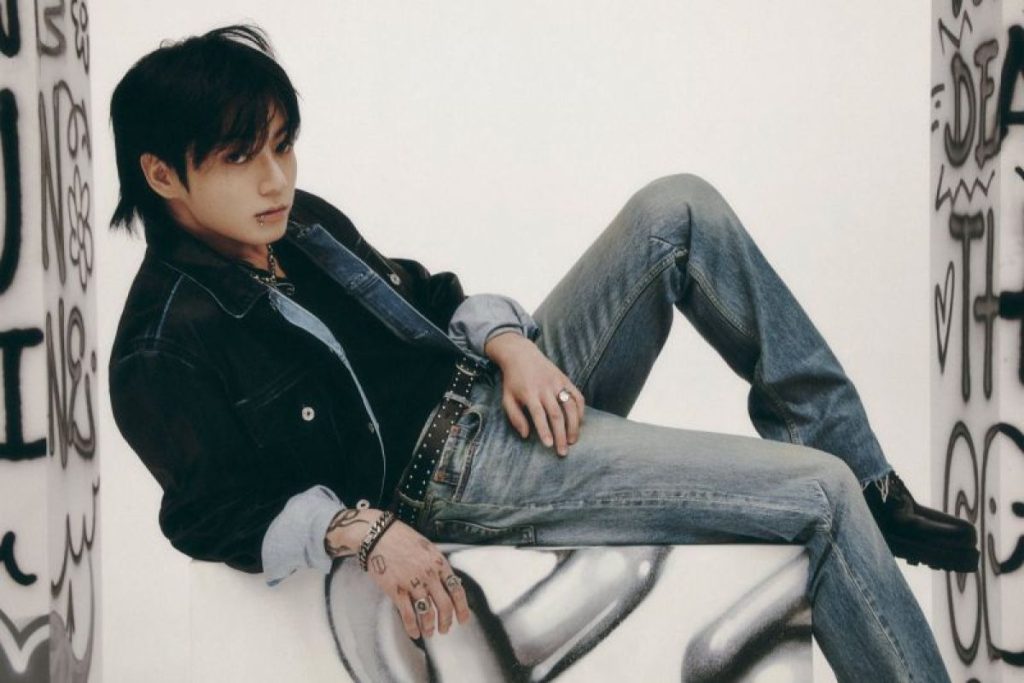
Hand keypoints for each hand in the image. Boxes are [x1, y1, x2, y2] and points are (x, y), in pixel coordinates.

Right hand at [364, 518, 470, 638]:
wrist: (378, 535)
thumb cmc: (402, 539)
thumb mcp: (427, 548)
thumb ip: (438, 565)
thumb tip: (447, 582)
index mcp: (439, 563)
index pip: (457, 590)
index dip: (462, 608)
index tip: (463, 619)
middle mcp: (429, 575)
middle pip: (445, 605)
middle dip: (446, 621)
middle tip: (445, 629)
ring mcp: (412, 583)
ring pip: (427, 612)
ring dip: (429, 626)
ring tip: (429, 632)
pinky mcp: (396, 590)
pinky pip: (407, 614)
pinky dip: (412, 627)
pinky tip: (414, 633)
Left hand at [483, 331, 584, 456]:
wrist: (521, 355)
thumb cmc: (513, 381)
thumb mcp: (507, 398)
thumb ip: (515, 417)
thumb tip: (525, 435)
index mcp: (529, 394)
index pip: (539, 415)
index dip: (545, 431)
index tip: (549, 445)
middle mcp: (545, 388)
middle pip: (557, 414)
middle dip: (561, 435)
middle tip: (563, 452)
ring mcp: (557, 383)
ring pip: (570, 406)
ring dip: (574, 426)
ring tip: (572, 441)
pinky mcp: (565, 379)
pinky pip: (577, 396)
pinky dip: (581, 410)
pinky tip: (580, 423)